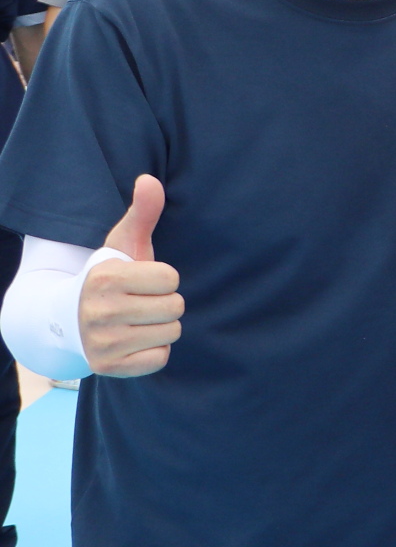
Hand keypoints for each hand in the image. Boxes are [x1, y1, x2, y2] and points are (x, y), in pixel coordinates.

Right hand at [78, 175, 181, 377]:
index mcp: (106, 278)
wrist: (68, 319)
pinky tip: (132, 340)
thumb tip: (150, 180)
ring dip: (160, 326)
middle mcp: (100, 312)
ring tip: (135, 320)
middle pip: (175, 307)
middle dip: (163, 303)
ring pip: (171, 332)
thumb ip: (143, 212)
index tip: (140, 281)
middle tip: (138, 302)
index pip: (171, 279)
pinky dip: (153, 350)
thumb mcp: (123, 243)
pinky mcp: (108, 367)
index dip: (162, 279)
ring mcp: (102, 342)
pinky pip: (160, 358)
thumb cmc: (110, 277)